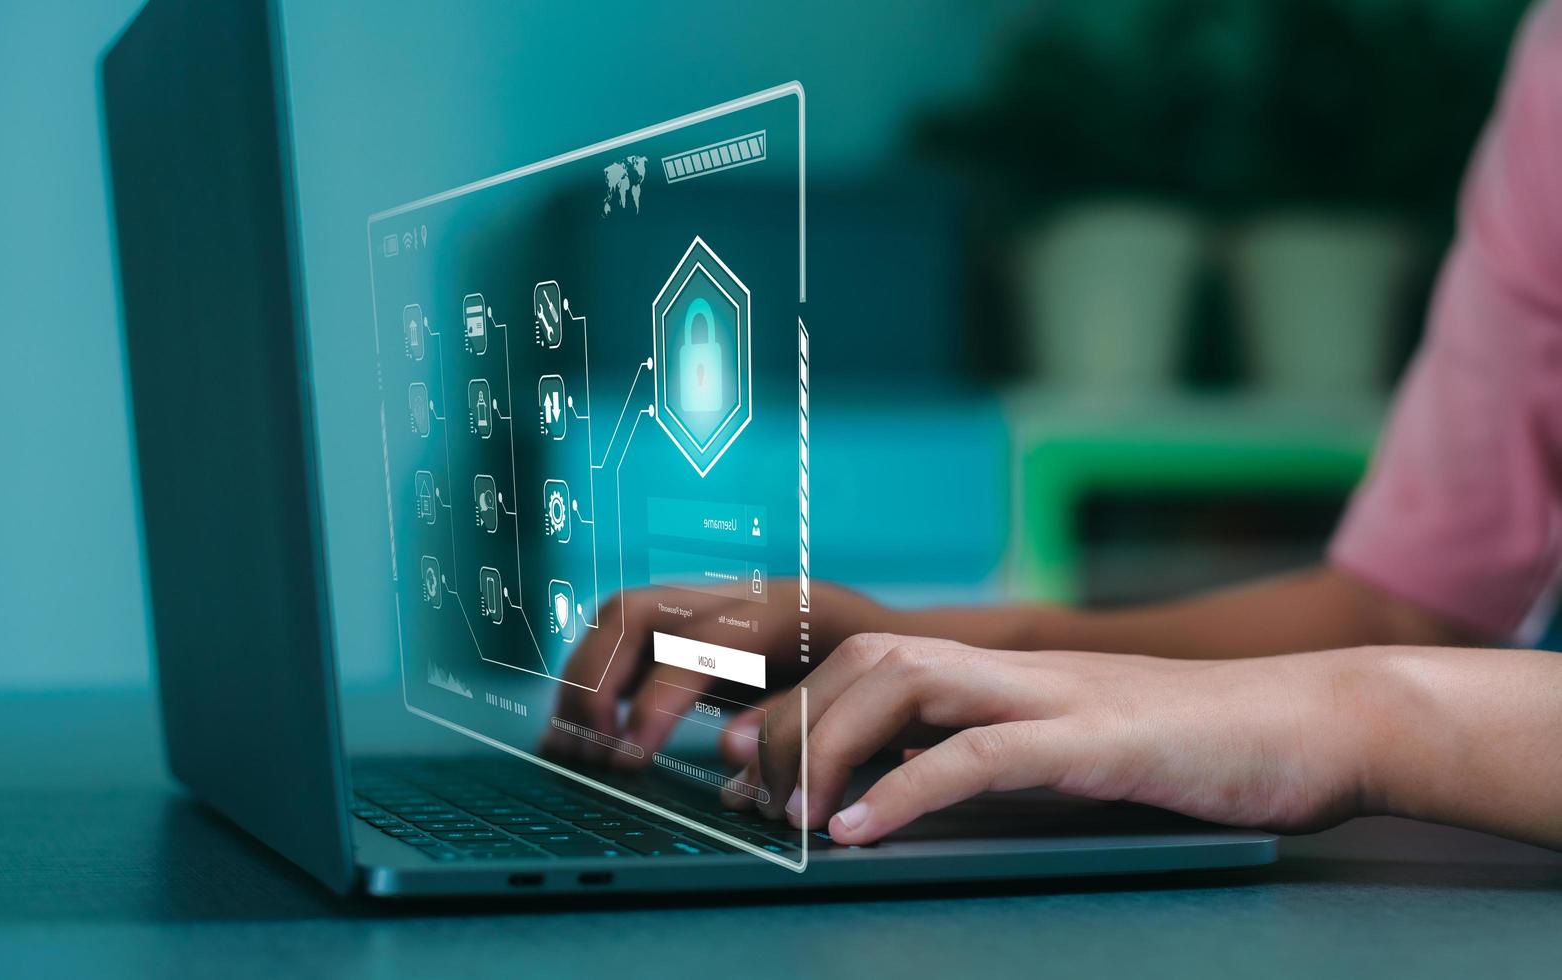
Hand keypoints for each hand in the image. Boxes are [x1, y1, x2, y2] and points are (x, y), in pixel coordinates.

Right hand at [541, 580, 902, 767]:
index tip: (627, 759)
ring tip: (571, 747)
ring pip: (618, 618)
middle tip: (591, 753)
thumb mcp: (850, 702)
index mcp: (778, 612)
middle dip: (597, 682)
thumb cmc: (864, 679)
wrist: (874, 634)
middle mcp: (729, 595)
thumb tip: (725, 746)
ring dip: (583, 680)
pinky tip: (581, 730)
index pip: (695, 647)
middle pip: (635, 613)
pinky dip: (594, 680)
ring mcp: (705, 602)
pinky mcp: (690, 621)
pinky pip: (623, 636)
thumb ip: (792, 722)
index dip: (654, 703)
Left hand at [731, 634, 1378, 844]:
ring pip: (906, 683)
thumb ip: (999, 750)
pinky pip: (979, 754)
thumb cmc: (1198, 748)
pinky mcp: (1097, 742)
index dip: (797, 700)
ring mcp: (1055, 696)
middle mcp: (1017, 668)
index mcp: (1008, 669)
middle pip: (868, 660)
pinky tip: (860, 833)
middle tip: (748, 794)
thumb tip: (908, 788)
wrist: (1317, 723)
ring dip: (832, 746)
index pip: (873, 658)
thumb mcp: (1078, 745)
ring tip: (793, 817)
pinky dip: (906, 790)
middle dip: (792, 722)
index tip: (744, 757)